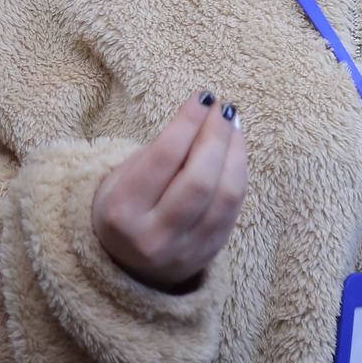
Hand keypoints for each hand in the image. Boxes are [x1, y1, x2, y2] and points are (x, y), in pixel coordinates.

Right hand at [91, 91, 246, 289]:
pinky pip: (234, 209)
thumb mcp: (123, 176)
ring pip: (225, 196)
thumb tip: (205, 116)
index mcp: (121, 211)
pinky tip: (236, 151)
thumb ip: (161, 151)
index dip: (189, 122)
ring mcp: (184, 251)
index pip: (164, 157)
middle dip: (217, 136)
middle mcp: (152, 237)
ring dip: (235, 152)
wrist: (124, 264)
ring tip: (232, 124)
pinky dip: (239, 174)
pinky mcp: (209, 255)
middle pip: (199, 179)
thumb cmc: (125, 206)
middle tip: (223, 108)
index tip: (203, 98)